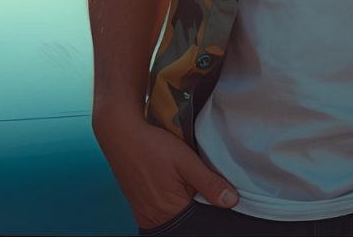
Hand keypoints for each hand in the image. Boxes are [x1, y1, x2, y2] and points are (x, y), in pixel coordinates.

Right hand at [93, 108, 238, 229]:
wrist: (121, 134)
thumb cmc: (152, 145)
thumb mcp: (186, 160)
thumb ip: (209, 182)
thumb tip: (231, 201)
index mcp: (169, 212)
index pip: (199, 218)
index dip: (210, 203)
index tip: (213, 187)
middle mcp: (154, 218)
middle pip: (186, 217)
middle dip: (196, 201)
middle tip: (193, 177)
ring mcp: (144, 213)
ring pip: (174, 212)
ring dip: (183, 197)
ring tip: (182, 176)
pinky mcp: (138, 205)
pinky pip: (161, 207)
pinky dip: (170, 195)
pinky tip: (171, 178)